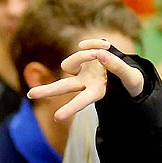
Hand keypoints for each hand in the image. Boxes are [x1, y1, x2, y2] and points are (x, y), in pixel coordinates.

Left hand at [27, 38, 146, 122]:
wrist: (127, 70)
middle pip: (62, 87)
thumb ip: (117, 66)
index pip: (82, 100)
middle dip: (47, 90)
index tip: (56, 118)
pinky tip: (105, 46)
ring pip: (72, 62)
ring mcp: (81, 71)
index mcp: (97, 92)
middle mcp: (85, 84)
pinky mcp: (82, 58)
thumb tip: (99, 54)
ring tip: (106, 49)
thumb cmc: (130, 80)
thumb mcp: (130, 76)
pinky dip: (93, 44)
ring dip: (85, 55)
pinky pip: (83, 47)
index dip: (70, 108)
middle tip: (31, 95)